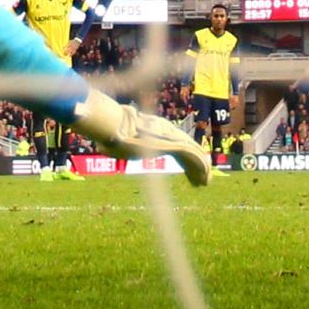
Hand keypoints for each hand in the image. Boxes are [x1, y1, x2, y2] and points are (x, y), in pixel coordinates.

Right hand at [70, 89, 210, 186]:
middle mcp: (167, 131)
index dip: (184, 160)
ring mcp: (171, 136)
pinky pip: (192, 156)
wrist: (115, 125)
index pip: (176, 146)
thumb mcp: (114, 141)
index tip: (189, 172)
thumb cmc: (110, 133)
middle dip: (196, 165)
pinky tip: (203, 181)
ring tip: (205, 184)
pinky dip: (200, 168)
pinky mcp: (173, 142)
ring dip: (201, 169)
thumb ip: (116, 144)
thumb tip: (103, 144)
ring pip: (193, 153)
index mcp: (156, 131)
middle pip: (187, 148)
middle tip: (201, 181)